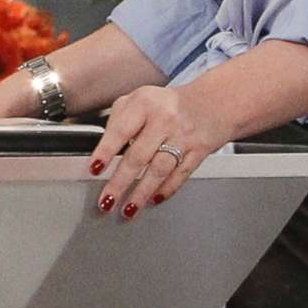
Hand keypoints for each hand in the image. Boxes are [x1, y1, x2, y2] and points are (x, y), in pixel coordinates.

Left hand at [88, 84, 228, 219]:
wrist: (213, 101)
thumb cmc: (167, 105)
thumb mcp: (139, 99)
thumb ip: (118, 120)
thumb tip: (102, 151)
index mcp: (144, 103)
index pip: (120, 130)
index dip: (106, 151)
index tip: (94, 169)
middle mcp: (164, 119)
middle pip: (138, 155)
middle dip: (120, 182)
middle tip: (107, 201)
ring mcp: (183, 135)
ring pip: (159, 169)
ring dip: (142, 192)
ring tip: (128, 209)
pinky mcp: (199, 150)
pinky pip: (180, 174)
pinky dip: (166, 189)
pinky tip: (154, 199)